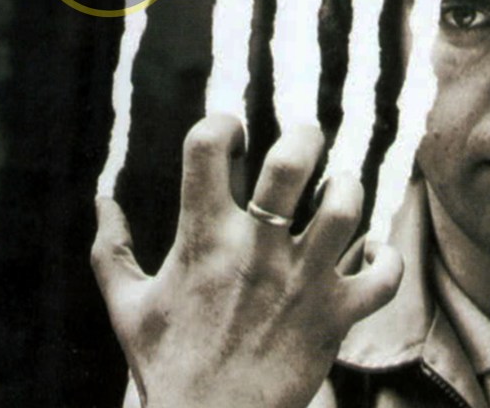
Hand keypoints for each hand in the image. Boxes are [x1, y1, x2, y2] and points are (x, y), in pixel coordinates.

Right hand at [91, 115, 403, 407]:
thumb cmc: (169, 366)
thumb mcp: (127, 306)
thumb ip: (111, 251)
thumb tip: (101, 200)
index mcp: (203, 239)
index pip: (207, 148)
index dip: (222, 124)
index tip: (233, 132)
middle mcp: (257, 251)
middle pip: (293, 164)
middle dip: (304, 137)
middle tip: (306, 141)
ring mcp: (302, 282)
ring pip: (346, 209)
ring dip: (348, 191)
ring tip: (338, 192)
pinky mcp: (336, 315)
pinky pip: (383, 277)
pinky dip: (388, 260)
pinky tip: (372, 253)